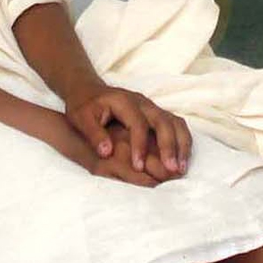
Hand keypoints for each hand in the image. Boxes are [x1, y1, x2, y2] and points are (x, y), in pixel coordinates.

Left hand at [65, 84, 191, 175]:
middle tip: (171, 170)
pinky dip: (182, 141)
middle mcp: (142, 102)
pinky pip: (176, 125)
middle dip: (168, 146)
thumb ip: (93, 134)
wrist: (88, 91)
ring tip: (181, 169)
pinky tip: (181, 160)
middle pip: (162, 121)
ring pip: (174, 122)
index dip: (140, 145)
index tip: (138, 167)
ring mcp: (151, 107)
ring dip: (181, 144)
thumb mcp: (80, 118)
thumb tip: (107, 152)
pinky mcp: (156, 114)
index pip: (137, 123)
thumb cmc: (83, 106)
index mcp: (123, 101)